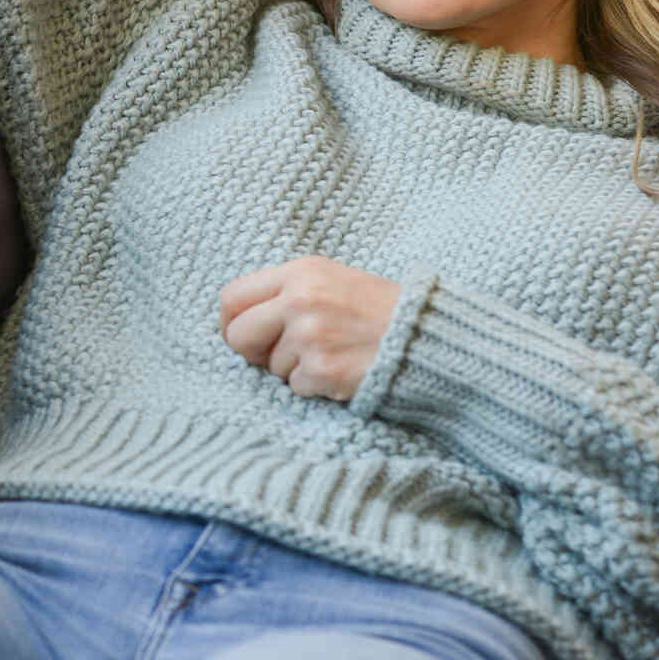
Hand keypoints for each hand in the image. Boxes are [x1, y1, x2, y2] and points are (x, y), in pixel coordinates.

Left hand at [218, 256, 398, 402]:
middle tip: (278, 355)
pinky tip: (342, 369)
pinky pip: (296, 387)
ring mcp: (310, 335)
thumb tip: (238, 322)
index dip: (230, 322)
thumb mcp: (333, 280)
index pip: (232, 297)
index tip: (240, 334)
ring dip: (295, 369)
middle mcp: (300, 300)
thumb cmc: (379, 309)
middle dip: (253, 352)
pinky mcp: (323, 369)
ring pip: (271, 366)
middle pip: (238, 336)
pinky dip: (315, 386)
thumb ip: (287, 293)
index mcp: (301, 272)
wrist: (428, 336)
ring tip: (333, 353)